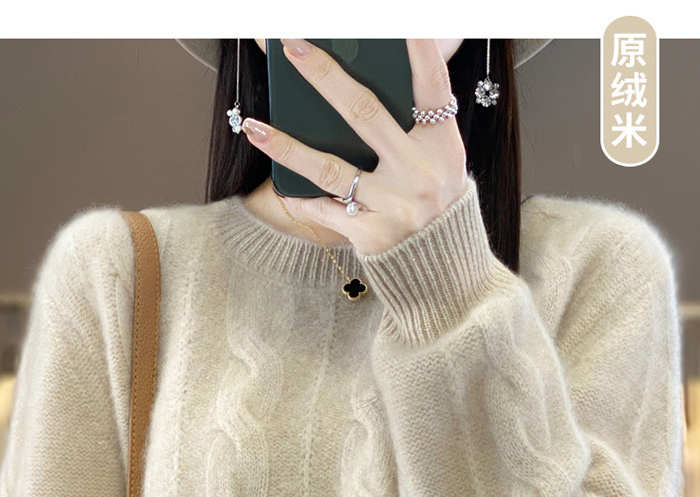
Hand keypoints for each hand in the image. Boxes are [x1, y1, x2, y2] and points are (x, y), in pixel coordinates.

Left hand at [241, 38, 468, 255]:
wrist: (445, 270)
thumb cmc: (436, 202)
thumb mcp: (440, 159)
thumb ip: (412, 125)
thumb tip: (356, 87)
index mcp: (442, 144)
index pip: (430, 85)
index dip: (418, 49)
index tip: (399, 19)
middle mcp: (420, 171)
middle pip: (363, 113)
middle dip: (323, 75)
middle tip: (290, 44)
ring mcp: (395, 205)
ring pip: (330, 167)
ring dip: (287, 146)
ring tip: (254, 126)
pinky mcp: (373, 235)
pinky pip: (327, 210)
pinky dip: (303, 199)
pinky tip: (281, 186)